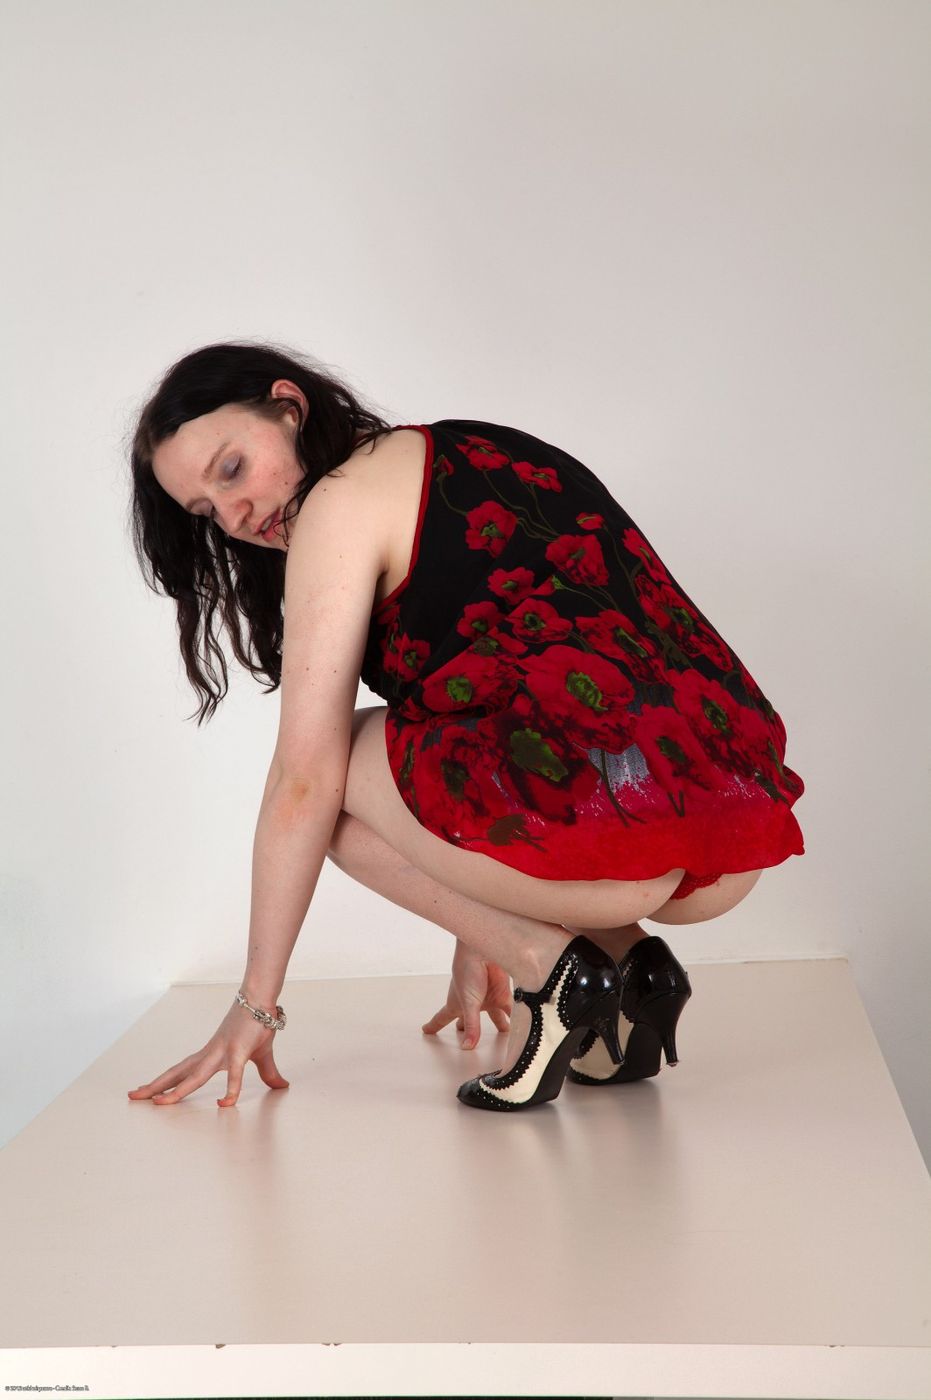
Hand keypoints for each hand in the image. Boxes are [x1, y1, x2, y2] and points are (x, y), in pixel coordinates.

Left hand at [127, 999, 289, 1106]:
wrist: (261, 999)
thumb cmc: (258, 1024)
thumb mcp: (262, 1056)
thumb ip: (268, 1074)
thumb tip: (281, 1086)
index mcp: (211, 1055)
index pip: (183, 1071)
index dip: (166, 1082)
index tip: (150, 1093)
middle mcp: (210, 1054)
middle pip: (178, 1073)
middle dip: (156, 1086)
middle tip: (133, 1096)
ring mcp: (222, 1053)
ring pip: (194, 1076)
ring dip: (175, 1090)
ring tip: (157, 1103)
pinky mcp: (239, 1052)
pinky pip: (234, 1075)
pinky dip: (230, 1090)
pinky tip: (224, 1104)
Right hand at [421, 940, 512, 1049]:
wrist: (484, 949)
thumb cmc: (468, 970)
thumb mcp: (468, 1003)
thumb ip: (471, 1025)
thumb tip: (467, 1046)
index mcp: (457, 1004)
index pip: (442, 1018)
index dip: (434, 1025)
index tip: (426, 1030)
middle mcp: (473, 1002)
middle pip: (470, 1020)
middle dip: (469, 1028)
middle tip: (468, 1039)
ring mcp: (488, 997)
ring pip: (495, 1016)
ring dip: (500, 1025)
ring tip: (505, 1033)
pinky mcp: (503, 992)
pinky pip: (511, 1008)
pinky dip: (516, 1015)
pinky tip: (523, 1023)